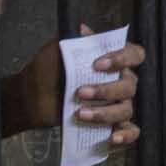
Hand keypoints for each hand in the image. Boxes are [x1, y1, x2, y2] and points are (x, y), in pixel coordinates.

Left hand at [23, 28, 145, 146]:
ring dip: (104, 114)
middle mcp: (119, 82)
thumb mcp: (58, 51)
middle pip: (129, 86)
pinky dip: (125, 136)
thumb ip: (72, 40)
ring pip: (126, 110)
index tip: (98, 64)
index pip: (135, 54)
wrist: (30, 96)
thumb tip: (82, 27)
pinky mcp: (110, 125)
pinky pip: (130, 132)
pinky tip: (112, 138)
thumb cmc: (47, 70)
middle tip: (79, 93)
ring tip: (80, 115)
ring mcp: (116, 105)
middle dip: (105, 90)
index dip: (122, 58)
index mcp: (112, 61)